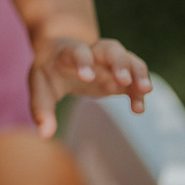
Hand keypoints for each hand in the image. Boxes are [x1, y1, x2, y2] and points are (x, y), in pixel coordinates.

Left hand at [28, 37, 151, 137]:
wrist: (60, 55)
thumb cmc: (49, 71)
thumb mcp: (39, 86)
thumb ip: (41, 108)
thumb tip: (45, 135)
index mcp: (69, 53)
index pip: (78, 52)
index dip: (83, 62)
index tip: (87, 78)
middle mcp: (93, 53)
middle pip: (111, 48)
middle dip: (119, 62)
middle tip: (123, 79)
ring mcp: (109, 63)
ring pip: (129, 59)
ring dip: (138, 73)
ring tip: (144, 90)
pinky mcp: (120, 76)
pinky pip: (135, 78)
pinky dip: (139, 91)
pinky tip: (138, 109)